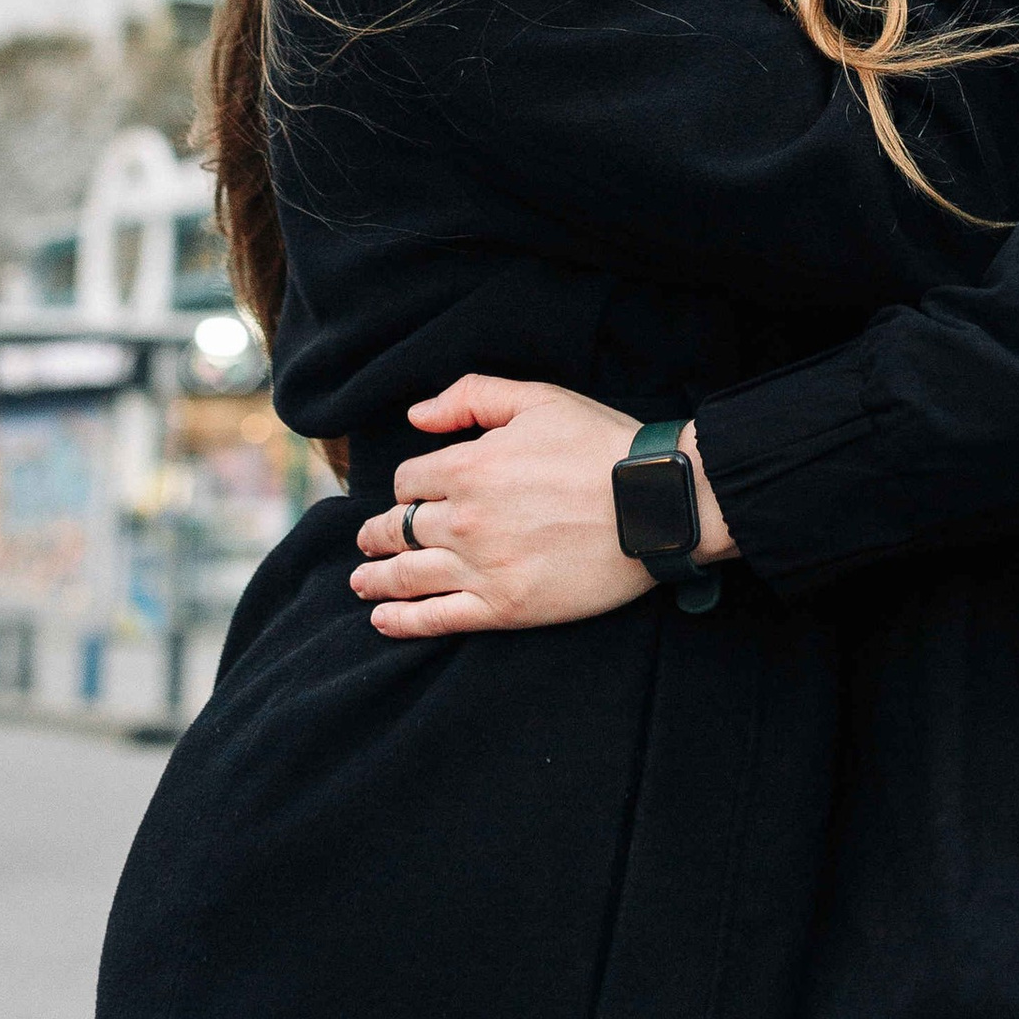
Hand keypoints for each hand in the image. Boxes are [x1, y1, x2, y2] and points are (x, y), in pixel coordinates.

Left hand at [351, 375, 674, 638]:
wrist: (656, 504)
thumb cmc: (600, 445)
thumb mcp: (538, 398)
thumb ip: (471, 396)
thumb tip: (417, 416)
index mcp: (468, 467)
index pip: (408, 481)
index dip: (407, 486)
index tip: (413, 494)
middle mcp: (464, 520)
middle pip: (398, 530)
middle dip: (378, 534)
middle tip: (367, 541)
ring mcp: (482, 568)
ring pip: (407, 576)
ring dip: (376, 579)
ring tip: (361, 582)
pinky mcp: (504, 608)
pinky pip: (437, 618)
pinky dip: (402, 621)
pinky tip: (382, 620)